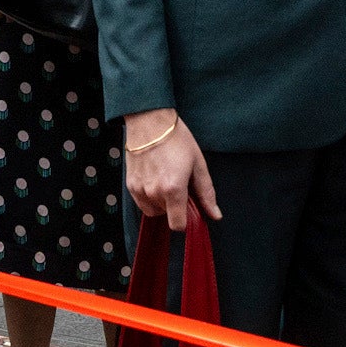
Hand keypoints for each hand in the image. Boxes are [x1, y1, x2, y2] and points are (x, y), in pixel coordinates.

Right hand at [125, 108, 219, 230]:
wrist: (150, 121)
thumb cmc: (176, 139)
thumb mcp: (198, 164)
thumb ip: (206, 193)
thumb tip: (215, 214)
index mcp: (173, 189)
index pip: (178, 225)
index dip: (185, 221)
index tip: (189, 209)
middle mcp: (154, 192)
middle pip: (166, 216)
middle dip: (175, 206)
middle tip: (179, 185)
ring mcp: (139, 189)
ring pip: (152, 210)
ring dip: (161, 203)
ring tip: (166, 180)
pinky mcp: (130, 185)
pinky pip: (141, 202)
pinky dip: (149, 196)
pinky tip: (155, 178)